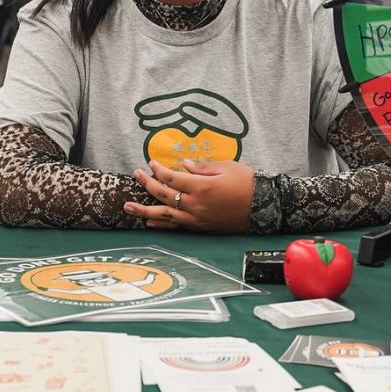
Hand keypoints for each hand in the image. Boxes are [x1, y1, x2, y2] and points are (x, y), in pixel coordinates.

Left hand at [125, 159, 254, 232]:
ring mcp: (197, 218)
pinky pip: (176, 226)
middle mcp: (196, 204)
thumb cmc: (247, 183)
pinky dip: (161, 224)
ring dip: (144, 211)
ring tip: (127, 207)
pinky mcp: (200, 228)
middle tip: (135, 175)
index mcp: (202, 186)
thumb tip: (182, 166)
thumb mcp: (226, 168)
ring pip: (164, 214)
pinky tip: (149, 222)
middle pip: (164, 194)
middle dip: (147, 184)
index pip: (172, 177)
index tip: (151, 163)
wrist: (264, 206)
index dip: (159, 170)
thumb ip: (201, 168)